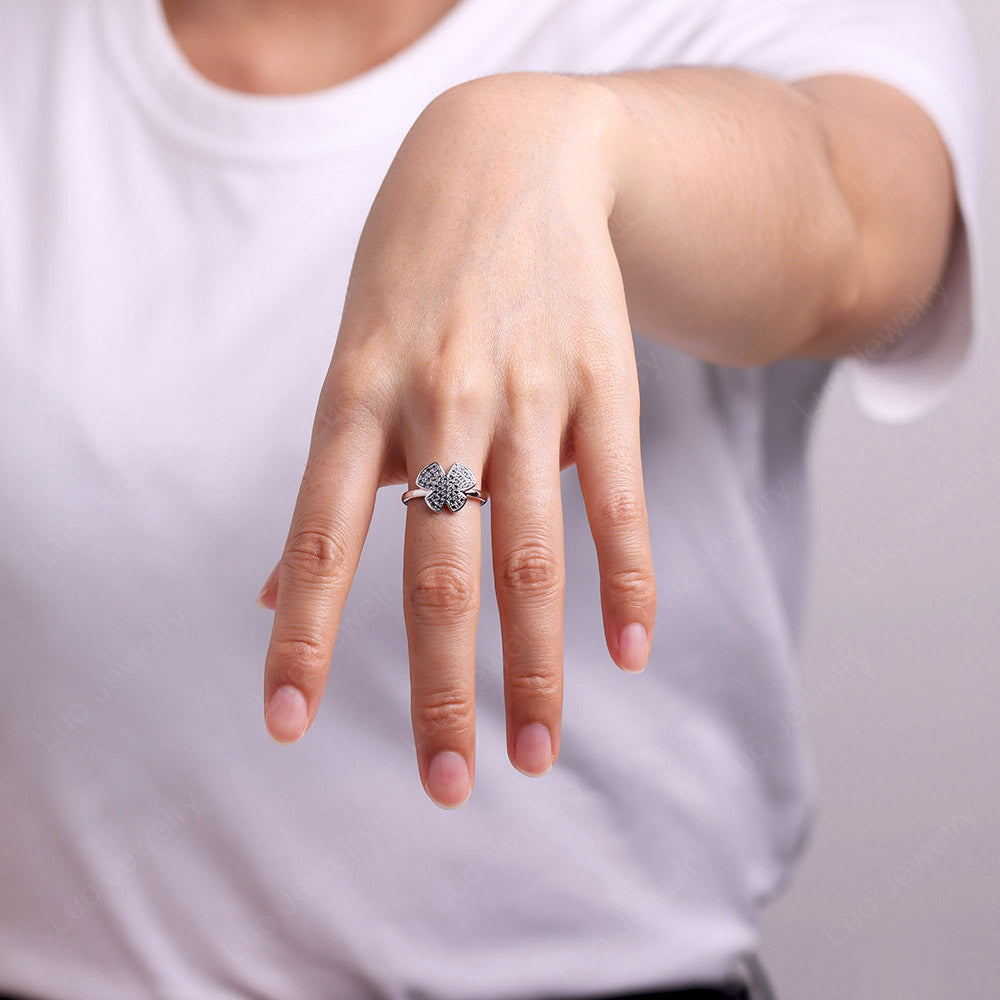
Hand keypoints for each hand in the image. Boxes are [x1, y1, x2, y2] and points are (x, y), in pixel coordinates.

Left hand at [257, 73, 655, 807]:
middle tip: (449, 784)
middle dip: (441, 686)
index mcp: (356, 398)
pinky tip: (628, 654)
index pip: (318, 537)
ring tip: (537, 752)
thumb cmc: (414, 279)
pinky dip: (627, 581)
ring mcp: (529, 392)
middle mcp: (439, 401)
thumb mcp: (349, 361)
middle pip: (438, 568)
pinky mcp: (604, 384)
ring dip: (537, 663)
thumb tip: (261, 594)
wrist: (512, 155)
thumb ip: (324, 482)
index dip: (299, 634)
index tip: (285, 726)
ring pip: (533, 551)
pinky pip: (619, 498)